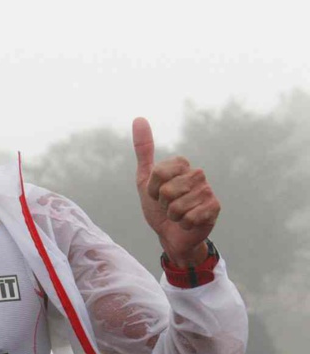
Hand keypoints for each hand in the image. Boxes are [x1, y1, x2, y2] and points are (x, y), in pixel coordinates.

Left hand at [133, 117, 219, 266]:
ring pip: (177, 206)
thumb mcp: (145, 180)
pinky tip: (188, 223)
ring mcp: (207, 190)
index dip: (151, 189)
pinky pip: (190, 217)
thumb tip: (139, 118)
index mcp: (181, 164)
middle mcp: (197, 173)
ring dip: (173, 216)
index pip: (158, 173)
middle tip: (168, 206)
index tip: (155, 194)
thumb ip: (143, 150)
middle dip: (162, 204)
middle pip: (167, 190)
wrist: (170, 234)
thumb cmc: (158, 208)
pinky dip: (184, 224)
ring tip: (178, 215)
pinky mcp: (215, 207)